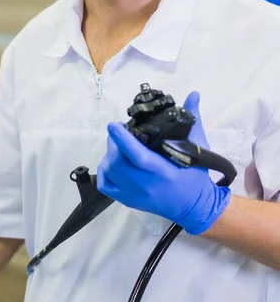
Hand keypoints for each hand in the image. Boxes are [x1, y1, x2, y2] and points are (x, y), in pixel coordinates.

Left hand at [97, 91, 230, 234]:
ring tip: (117, 144)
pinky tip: (112, 162)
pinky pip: (106, 185)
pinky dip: (104, 171)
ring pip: (110, 172)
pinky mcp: (129, 201)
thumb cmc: (196, 176)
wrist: (195, 207)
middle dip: (114, 143)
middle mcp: (147, 185)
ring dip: (109, 154)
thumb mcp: (198, 147)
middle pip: (118, 163)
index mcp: (164, 171)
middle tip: (119, 131)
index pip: (137, 155)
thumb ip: (193, 120)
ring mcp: (135, 195)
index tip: (115, 125)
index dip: (122, 139)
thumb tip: (193, 94)